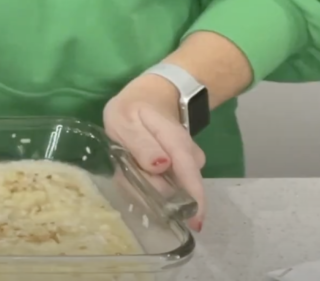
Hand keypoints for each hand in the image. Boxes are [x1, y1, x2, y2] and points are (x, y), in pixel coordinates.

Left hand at [103, 74, 205, 231]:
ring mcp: (187, 162)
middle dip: (149, 190)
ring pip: (168, 187)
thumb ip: (141, 144)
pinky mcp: (181, 168)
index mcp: (176, 141)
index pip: (189, 173)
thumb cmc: (134, 108)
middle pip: (175, 188)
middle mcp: (188, 156)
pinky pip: (164, 183)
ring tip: (127, 165)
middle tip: (124, 172)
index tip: (195, 222)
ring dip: (145, 185)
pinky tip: (134, 168)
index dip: (194, 199)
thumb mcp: (126, 120)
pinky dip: (146, 181)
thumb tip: (161, 166)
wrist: (152, 95)